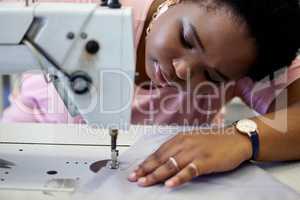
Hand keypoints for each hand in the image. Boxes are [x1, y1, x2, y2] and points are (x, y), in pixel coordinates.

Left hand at [128, 126, 251, 187]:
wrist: (235, 139)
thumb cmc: (214, 141)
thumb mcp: (192, 141)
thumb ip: (178, 149)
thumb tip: (162, 161)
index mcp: (180, 139)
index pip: (158, 152)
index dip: (146, 163)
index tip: (135, 171)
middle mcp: (185, 144)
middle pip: (161, 158)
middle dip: (146, 170)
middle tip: (134, 178)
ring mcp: (195, 152)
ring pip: (171, 165)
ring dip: (156, 175)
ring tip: (145, 182)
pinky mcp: (206, 161)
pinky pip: (189, 171)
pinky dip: (178, 178)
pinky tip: (170, 184)